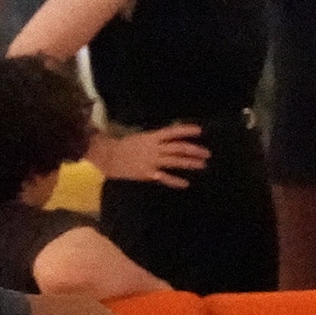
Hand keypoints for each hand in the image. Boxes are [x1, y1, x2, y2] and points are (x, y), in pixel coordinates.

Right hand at [88, 124, 207, 187]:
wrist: (108, 157)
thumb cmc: (125, 146)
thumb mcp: (142, 137)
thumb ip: (157, 138)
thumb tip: (173, 137)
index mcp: (152, 137)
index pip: (173, 132)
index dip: (186, 130)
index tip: (200, 131)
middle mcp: (154, 148)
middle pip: (178, 148)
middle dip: (194, 150)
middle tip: (207, 153)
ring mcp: (151, 161)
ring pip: (175, 161)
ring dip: (190, 163)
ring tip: (202, 165)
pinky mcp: (147, 173)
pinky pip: (164, 177)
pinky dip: (175, 181)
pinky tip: (186, 184)